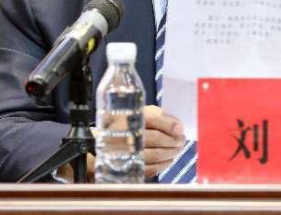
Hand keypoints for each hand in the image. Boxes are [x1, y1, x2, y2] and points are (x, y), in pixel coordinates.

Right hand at [57, 106, 184, 181]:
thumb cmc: (125, 123)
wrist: (98, 143)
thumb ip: (159, 115)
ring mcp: (124, 152)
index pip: (151, 119)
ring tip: (177, 149)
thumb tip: (179, 125)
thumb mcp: (140, 112)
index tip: (180, 129)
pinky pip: (149, 168)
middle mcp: (123, 133)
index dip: (168, 124)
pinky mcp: (126, 166)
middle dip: (173, 140)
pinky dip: (163, 164)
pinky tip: (169, 159)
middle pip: (155, 138)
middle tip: (182, 140)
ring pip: (153, 154)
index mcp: (127, 115)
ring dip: (170, 153)